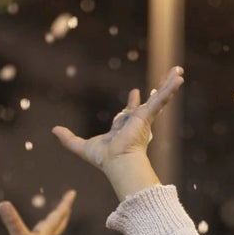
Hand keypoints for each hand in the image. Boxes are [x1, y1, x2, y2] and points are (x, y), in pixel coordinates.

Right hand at [0, 191, 74, 234]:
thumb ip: (11, 220)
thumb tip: (2, 204)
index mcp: (45, 234)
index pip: (58, 215)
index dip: (65, 203)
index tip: (73, 192)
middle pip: (57, 224)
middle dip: (63, 214)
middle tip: (68, 205)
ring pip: (46, 232)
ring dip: (50, 223)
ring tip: (51, 217)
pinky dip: (34, 233)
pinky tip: (31, 234)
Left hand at [52, 66, 183, 196]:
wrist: (117, 162)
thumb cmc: (103, 159)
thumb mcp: (81, 146)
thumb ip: (68, 139)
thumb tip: (54, 131)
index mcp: (124, 127)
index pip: (130, 111)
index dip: (132, 102)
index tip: (135, 93)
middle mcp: (136, 122)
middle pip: (148, 102)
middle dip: (157, 91)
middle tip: (164, 82)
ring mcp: (144, 119)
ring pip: (159, 97)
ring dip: (168, 84)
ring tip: (179, 71)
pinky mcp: (147, 116)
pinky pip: (161, 99)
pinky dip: (170, 89)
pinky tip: (179, 78)